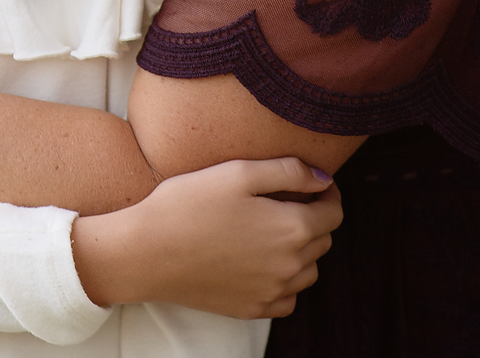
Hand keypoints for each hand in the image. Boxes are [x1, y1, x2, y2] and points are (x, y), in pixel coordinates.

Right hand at [72, 157, 339, 317]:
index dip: (327, 193)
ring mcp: (272, 290)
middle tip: (284, 202)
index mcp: (292, 227)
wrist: (146, 251)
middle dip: (312, 218)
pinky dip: (285, 282)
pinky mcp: (253, 308)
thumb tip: (323, 179)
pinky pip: (288, 298)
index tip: (312, 184)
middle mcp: (290, 264)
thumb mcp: (237, 172)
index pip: (333, 212)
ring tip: (271, 231)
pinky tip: (262, 264)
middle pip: (323, 240)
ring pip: (309, 270)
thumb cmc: (187, 205)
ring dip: (302, 251)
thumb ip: (287, 171)